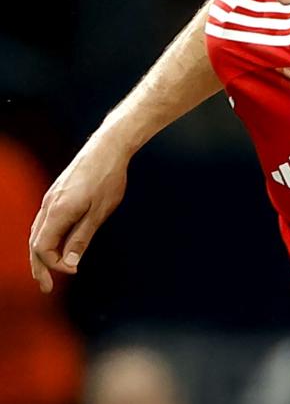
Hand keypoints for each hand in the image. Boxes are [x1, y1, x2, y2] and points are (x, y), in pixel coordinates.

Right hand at [29, 138, 128, 291]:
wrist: (107, 147)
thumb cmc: (108, 179)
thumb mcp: (99, 212)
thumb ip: (82, 238)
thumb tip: (70, 264)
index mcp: (57, 212)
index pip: (43, 248)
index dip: (54, 264)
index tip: (74, 271)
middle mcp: (48, 206)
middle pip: (35, 243)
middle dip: (39, 266)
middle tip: (46, 288)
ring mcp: (50, 199)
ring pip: (37, 232)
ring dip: (41, 254)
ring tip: (46, 273)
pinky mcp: (57, 194)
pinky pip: (45, 221)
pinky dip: (46, 238)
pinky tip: (54, 246)